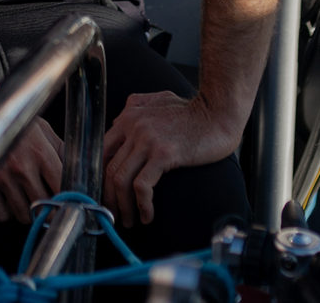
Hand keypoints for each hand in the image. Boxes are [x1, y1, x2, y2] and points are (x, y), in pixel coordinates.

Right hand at [0, 116, 63, 223]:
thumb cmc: (15, 122)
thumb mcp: (43, 130)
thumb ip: (61, 152)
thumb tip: (80, 174)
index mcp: (40, 152)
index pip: (63, 189)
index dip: (67, 200)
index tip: (67, 202)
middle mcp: (21, 166)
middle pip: (44, 207)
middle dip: (47, 208)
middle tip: (46, 202)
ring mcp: (1, 177)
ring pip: (23, 215)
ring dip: (27, 212)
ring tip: (26, 198)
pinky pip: (2, 215)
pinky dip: (6, 212)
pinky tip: (8, 199)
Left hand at [103, 91, 238, 227]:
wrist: (219, 113)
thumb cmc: (194, 111)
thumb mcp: (160, 99)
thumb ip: (139, 104)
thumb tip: (122, 116)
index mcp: (129, 117)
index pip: (102, 151)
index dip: (100, 177)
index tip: (105, 195)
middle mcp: (132, 127)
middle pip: (109, 169)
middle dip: (109, 197)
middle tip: (114, 215)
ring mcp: (147, 141)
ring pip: (121, 179)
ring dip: (123, 206)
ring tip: (131, 221)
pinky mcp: (163, 154)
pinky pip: (142, 185)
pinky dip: (142, 205)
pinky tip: (147, 216)